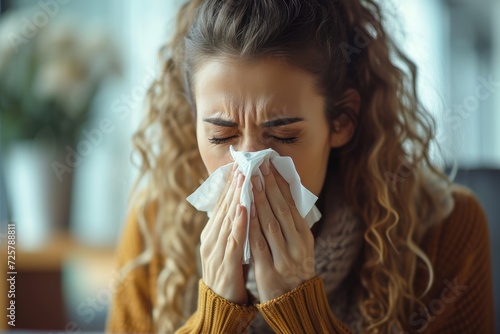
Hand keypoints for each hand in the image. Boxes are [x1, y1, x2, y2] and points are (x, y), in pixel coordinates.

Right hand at [199, 166, 248, 303]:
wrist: (221, 305)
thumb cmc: (228, 273)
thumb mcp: (228, 246)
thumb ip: (232, 228)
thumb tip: (241, 205)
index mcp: (211, 234)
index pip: (221, 205)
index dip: (230, 186)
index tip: (239, 167)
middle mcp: (211, 239)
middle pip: (223, 208)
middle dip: (234, 186)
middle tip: (242, 165)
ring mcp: (215, 251)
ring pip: (226, 219)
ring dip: (236, 198)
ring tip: (244, 179)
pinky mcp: (224, 264)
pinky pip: (232, 240)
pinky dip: (238, 223)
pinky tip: (244, 209)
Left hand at [249, 161, 315, 302]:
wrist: (295, 303)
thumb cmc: (294, 269)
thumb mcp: (299, 245)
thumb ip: (291, 224)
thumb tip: (282, 194)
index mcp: (304, 236)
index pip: (291, 205)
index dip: (280, 184)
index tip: (270, 167)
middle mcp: (297, 245)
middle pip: (281, 210)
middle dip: (269, 186)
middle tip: (258, 166)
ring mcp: (284, 258)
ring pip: (270, 224)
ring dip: (259, 201)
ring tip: (250, 181)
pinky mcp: (269, 270)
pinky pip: (258, 244)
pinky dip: (251, 226)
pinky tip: (244, 211)